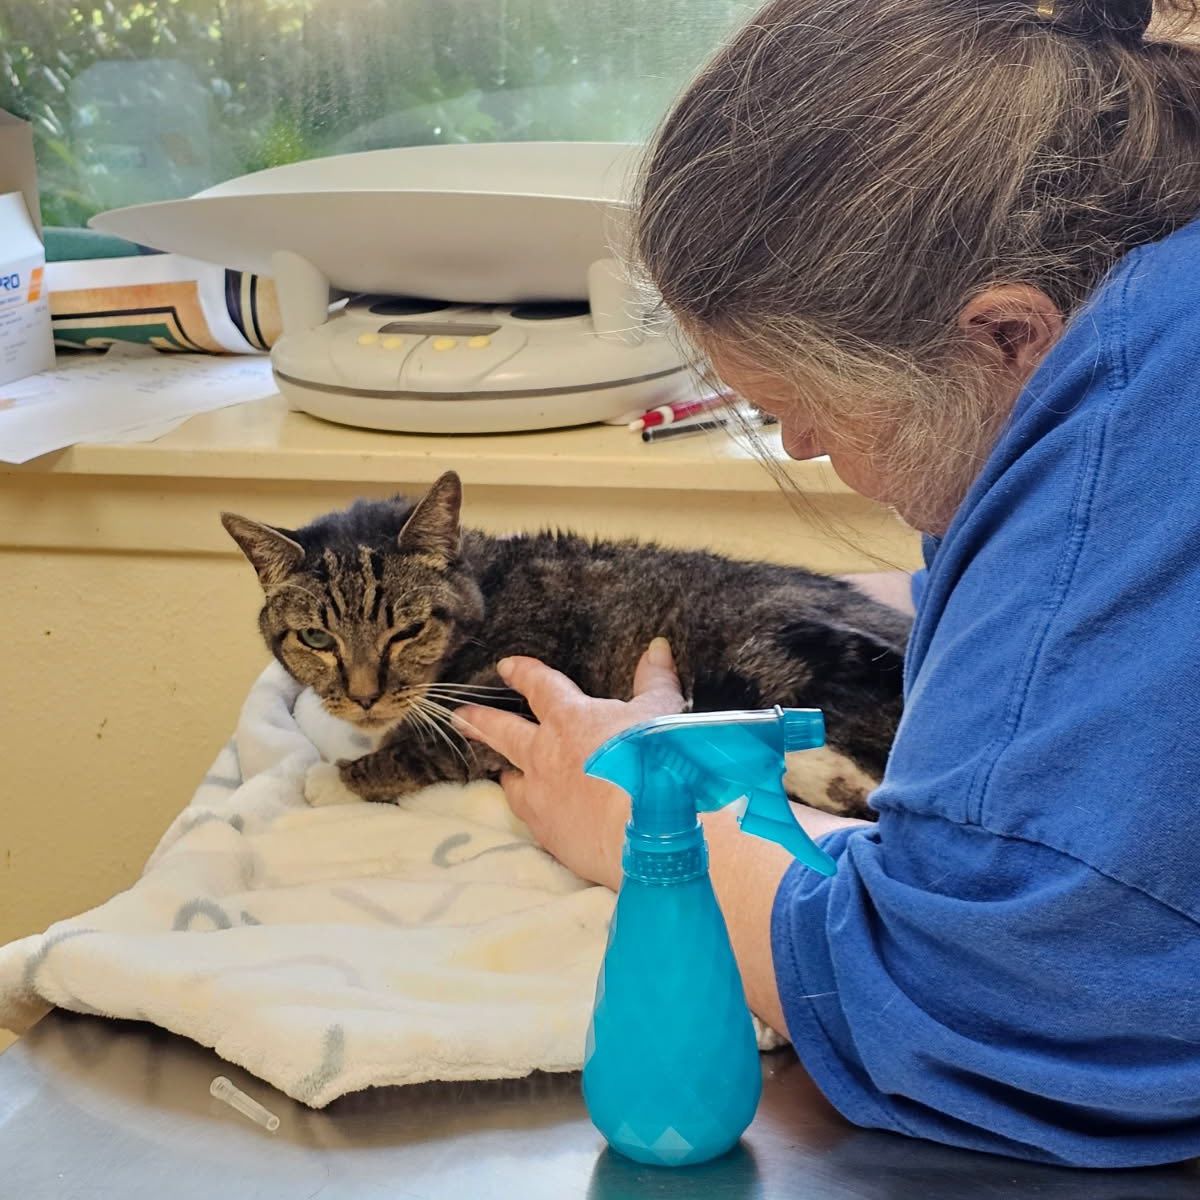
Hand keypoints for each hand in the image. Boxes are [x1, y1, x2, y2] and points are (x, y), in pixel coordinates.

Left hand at [455, 638, 684, 888]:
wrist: (649, 827)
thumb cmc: (655, 760)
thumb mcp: (662, 711)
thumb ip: (655, 680)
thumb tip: (657, 648)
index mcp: (570, 719)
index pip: (540, 686)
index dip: (523, 673)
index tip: (506, 666)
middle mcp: (545, 755)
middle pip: (503, 731)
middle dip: (481, 721)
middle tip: (459, 715)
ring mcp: (541, 796)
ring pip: (512, 780)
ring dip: (507, 773)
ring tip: (501, 772)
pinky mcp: (548, 833)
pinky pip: (530, 817)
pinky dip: (532, 810)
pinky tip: (536, 815)